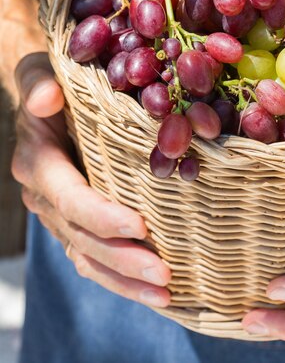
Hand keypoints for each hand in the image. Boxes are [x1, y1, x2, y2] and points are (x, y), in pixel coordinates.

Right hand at [12, 52, 170, 307]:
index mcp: (39, 163)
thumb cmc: (55, 80)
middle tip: (165, 273)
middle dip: (123, 258)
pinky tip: (155, 292)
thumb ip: (38, 83)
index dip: (102, 215)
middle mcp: (46, 197)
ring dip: (126, 280)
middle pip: (83, 238)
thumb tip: (45, 99)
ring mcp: (61, 216)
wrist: (51, 100)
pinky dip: (122, 279)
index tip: (140, 225)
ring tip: (167, 292)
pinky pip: (95, 260)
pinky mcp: (77, 225)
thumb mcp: (41, 71)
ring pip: (89, 258)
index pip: (70, 198)